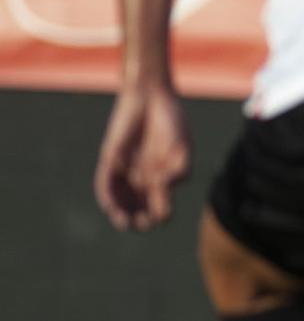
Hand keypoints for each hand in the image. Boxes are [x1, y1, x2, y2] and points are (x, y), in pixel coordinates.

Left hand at [94, 81, 189, 230]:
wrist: (151, 97)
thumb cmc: (172, 122)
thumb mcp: (182, 148)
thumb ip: (179, 170)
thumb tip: (163, 189)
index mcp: (164, 179)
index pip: (160, 208)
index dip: (160, 215)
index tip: (162, 211)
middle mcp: (144, 179)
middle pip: (138, 210)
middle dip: (139, 221)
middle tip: (141, 223)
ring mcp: (126, 171)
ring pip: (119, 201)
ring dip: (120, 214)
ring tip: (124, 220)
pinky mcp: (110, 160)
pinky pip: (104, 183)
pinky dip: (107, 196)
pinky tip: (110, 206)